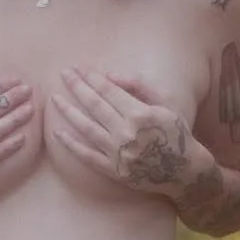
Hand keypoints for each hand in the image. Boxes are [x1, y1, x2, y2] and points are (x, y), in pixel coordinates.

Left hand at [49, 67, 211, 202]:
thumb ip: (138, 86)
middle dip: (76, 87)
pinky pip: (87, 156)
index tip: (78, 68)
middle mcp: (127, 132)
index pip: (109, 91)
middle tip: (63, 73)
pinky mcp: (113, 171)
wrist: (185, 171)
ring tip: (55, 99)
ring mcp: (118, 153)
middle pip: (94, 105)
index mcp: (140, 113)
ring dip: (68, 112)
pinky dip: (71, 145)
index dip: (91, 78)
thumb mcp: (165, 103)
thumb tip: (110, 76)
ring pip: (86, 128)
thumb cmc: (175, 133)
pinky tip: (58, 134)